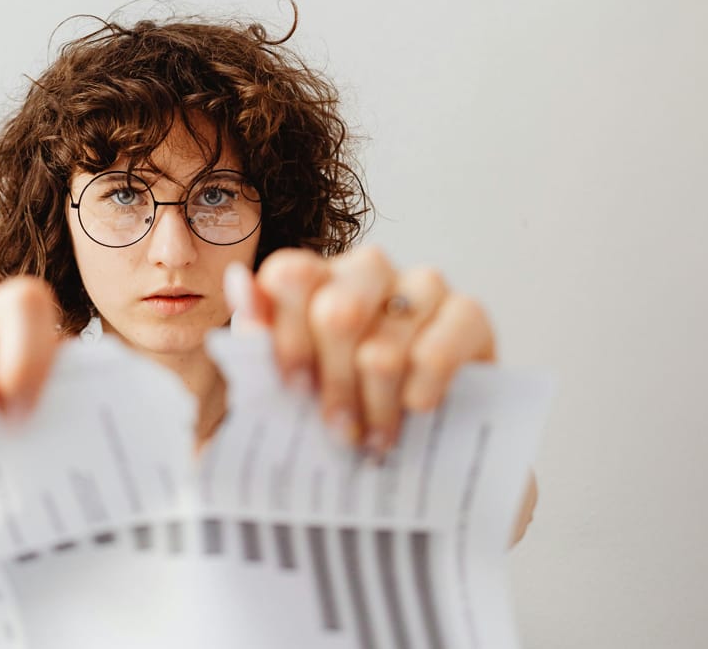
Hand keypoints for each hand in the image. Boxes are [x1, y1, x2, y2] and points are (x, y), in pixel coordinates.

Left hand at [225, 246, 495, 458]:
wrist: (412, 435)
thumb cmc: (337, 400)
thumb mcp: (284, 380)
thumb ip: (256, 336)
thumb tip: (239, 280)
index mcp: (314, 276)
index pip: (289, 277)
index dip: (288, 339)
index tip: (295, 390)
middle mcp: (366, 269)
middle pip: (338, 313)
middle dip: (334, 385)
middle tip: (337, 431)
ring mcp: (421, 285)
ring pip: (385, 347)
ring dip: (375, 405)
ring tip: (373, 438)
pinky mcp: (468, 314)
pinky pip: (440, 350)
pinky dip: (421, 390)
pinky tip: (415, 411)